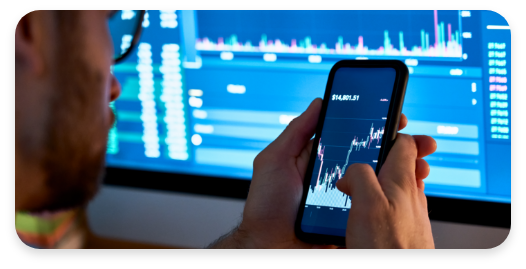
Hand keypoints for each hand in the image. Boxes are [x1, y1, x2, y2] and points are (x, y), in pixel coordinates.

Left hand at [208, 98, 413, 248]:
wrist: (269, 248)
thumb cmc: (266, 207)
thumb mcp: (275, 161)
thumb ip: (297, 132)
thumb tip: (319, 103)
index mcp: (322, 160)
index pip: (355, 138)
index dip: (377, 127)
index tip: (398, 119)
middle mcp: (338, 177)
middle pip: (375, 158)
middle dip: (401, 148)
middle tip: (421, 143)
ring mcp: (348, 199)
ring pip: (382, 183)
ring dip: (406, 172)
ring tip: (421, 166)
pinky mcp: (353, 220)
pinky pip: (378, 208)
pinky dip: (397, 201)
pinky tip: (411, 191)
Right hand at [336, 133, 436, 248]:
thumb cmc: (387, 248)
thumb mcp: (366, 204)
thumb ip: (359, 176)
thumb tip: (352, 170)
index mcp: (402, 181)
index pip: (406, 143)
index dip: (394, 132)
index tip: (385, 127)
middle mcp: (410, 196)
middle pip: (403, 164)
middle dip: (386, 157)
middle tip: (368, 157)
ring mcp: (410, 215)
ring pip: (398, 187)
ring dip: (381, 181)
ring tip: (362, 185)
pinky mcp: (405, 231)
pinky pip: (394, 207)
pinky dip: (382, 202)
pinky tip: (368, 212)